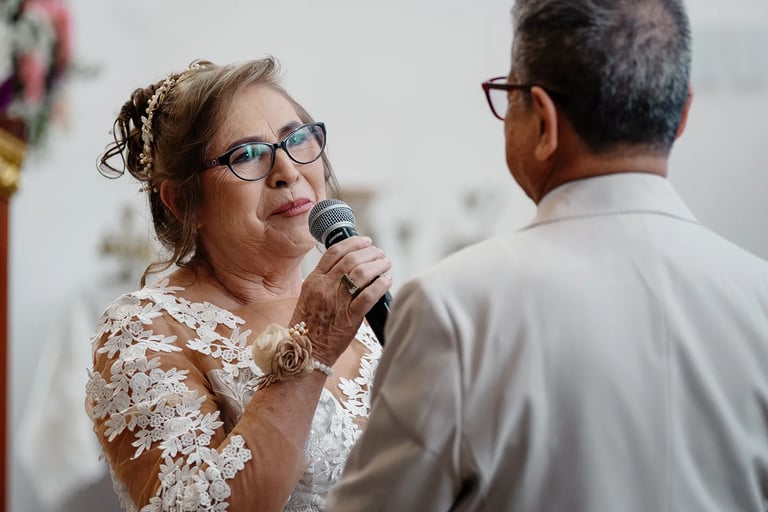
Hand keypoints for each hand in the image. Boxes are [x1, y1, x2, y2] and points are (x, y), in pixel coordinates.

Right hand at [290, 236, 391, 365]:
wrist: (306, 352)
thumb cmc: (309, 325)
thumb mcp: (309, 296)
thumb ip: (325, 281)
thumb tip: (349, 267)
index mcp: (314, 280)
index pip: (335, 252)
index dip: (353, 243)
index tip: (366, 241)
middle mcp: (324, 288)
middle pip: (351, 259)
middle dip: (370, 252)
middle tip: (380, 253)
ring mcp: (337, 302)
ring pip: (361, 273)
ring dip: (378, 265)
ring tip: (385, 264)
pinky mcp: (350, 317)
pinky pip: (369, 295)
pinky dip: (381, 284)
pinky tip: (387, 280)